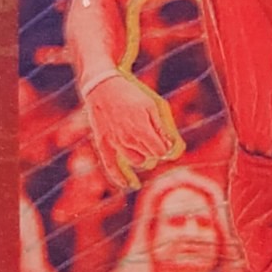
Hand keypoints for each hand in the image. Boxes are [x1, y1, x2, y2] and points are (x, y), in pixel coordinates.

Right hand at [82, 73, 183, 187]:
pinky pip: (111, 166)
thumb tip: (169, 145)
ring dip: (143, 158)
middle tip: (154, 141)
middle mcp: (128, 139)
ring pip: (135, 161)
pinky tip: (129, 184)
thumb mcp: (151, 105)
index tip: (166, 143)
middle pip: (149, 157)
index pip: (160, 151)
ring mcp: (114, 143)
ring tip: (144, 148)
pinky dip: (120, 177)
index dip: (165, 148)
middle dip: (154, 151)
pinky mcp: (103, 144)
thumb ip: (160, 127)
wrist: (102, 87)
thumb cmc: (130, 93)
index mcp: (141, 129)